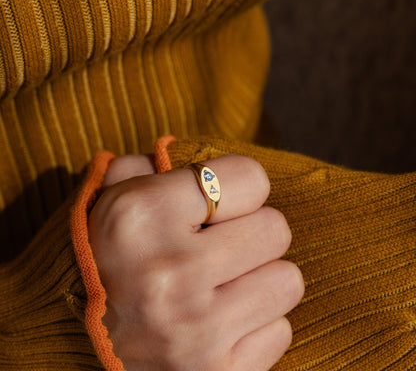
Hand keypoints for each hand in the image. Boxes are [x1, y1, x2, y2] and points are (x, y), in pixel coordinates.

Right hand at [88, 154, 303, 369]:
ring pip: (287, 280)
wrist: (68, 336)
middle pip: (276, 229)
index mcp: (143, 215)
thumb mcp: (108, 199)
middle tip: (219, 244)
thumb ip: (146, 166)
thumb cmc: (98, 257)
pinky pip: (280, 330)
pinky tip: (219, 321)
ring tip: (221, 283)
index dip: (239, 186)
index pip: (251, 178)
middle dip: (251, 231)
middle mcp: (171, 273)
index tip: (219, 202)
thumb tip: (190, 152)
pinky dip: (256, 323)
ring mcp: (196, 332)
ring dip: (259, 277)